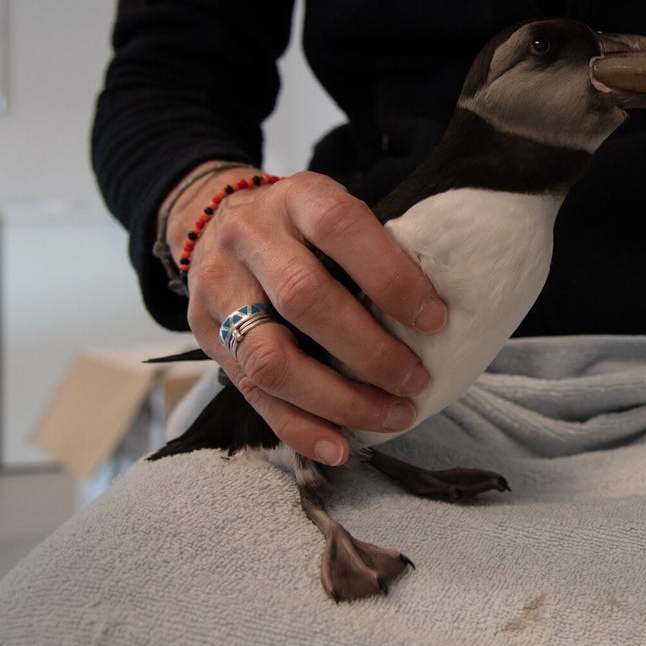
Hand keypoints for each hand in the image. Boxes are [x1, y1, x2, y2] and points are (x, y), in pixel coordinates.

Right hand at [164, 164, 446, 465]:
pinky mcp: (205, 335)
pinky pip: (250, 393)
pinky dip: (299, 427)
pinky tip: (339, 447)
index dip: (391, 277)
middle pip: (304, 300)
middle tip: (417, 380)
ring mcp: (219, 288)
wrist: (214, 218)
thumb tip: (439, 313)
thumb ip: (374, 249)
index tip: (436, 319)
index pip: (341, 229)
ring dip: (338, 399)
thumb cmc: (303, 225)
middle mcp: (250, 238)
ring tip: (392, 415)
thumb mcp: (336, 210)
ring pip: (270, 358)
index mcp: (296, 198)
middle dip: (370, 351)